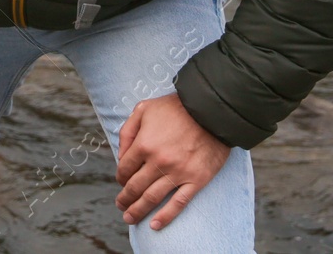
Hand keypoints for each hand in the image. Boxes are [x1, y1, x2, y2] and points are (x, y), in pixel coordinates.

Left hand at [114, 93, 230, 230]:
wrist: (212, 112)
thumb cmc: (175, 108)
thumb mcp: (143, 110)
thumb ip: (128, 131)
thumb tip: (120, 154)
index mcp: (144, 144)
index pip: (124, 169)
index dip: (120, 178)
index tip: (122, 182)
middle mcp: (158, 162)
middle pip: (135, 187)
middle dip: (125, 198)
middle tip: (120, 205)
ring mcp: (178, 173)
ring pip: (152, 198)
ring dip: (138, 210)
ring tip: (129, 217)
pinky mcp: (197, 180)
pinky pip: (179, 203)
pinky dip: (165, 217)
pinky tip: (154, 225)